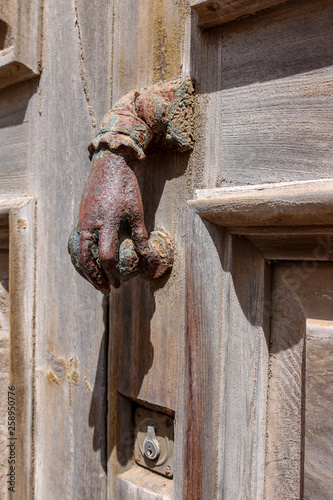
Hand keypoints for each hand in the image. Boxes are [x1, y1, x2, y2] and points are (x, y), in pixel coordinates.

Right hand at [68, 150, 149, 292]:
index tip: (120, 283)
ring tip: (96, 282)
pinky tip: (86, 263)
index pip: (106, 255)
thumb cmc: (126, 187)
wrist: (108, 164)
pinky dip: (78, 256)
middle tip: (107, 290)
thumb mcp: (137, 212)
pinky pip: (74, 242)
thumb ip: (141, 237)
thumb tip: (150, 258)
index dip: (112, 273)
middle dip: (96, 278)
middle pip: (86, 259)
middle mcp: (90, 223)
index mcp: (106, 222)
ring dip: (85, 270)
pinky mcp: (79, 217)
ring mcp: (81, 220)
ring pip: (77, 252)